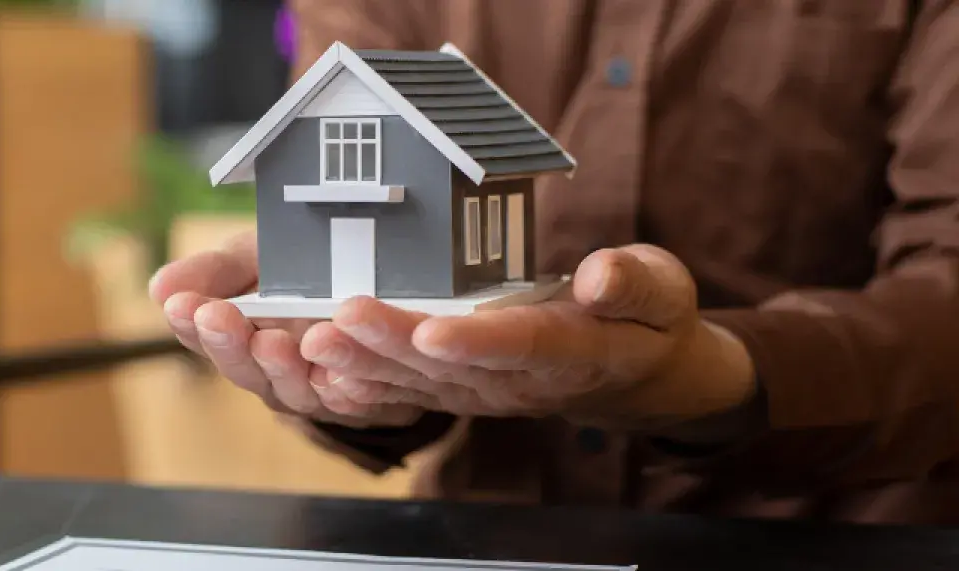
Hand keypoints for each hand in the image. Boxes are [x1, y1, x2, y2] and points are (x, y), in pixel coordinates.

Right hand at [148, 232, 423, 428]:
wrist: (385, 280)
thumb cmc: (308, 270)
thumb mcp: (260, 258)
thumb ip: (217, 271)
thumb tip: (159, 288)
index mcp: (244, 342)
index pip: (208, 339)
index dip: (192, 324)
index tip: (181, 303)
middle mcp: (277, 376)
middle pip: (248, 370)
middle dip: (230, 344)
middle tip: (216, 316)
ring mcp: (322, 393)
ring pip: (298, 390)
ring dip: (282, 367)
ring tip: (273, 340)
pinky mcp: (372, 400)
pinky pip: (361, 400)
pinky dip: (350, 389)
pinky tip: (342, 372)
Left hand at [303, 245, 757, 441]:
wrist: (630, 369)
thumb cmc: (644, 319)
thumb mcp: (663, 293)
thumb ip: (636, 286)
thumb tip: (600, 277)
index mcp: (571, 351)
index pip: (520, 347)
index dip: (476, 341)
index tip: (432, 330)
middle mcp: (518, 379)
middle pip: (450, 367)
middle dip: (392, 345)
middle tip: (341, 319)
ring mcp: (484, 389)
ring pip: (418, 382)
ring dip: (364, 364)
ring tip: (312, 341)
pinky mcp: (460, 388)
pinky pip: (408, 391)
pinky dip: (364, 383)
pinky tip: (319, 369)